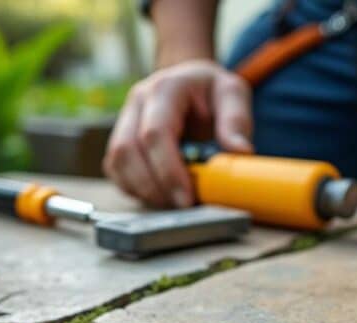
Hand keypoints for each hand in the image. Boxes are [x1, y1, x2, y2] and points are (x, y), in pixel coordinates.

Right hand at [103, 60, 252, 207]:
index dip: (168, 171)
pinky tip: (160, 195)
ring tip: (173, 203)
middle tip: (181, 207)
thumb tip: (241, 152)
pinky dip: (135, 188)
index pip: (155, 133)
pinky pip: (116, 169)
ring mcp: (124, 120)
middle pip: (128, 150)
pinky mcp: (120, 138)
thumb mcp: (233, 94)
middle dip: (153, 186)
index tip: (186, 198)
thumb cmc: (212, 90)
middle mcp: (137, 102)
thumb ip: (236, 121)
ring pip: (117, 162)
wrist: (191, 80)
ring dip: (142, 190)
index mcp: (165, 88)